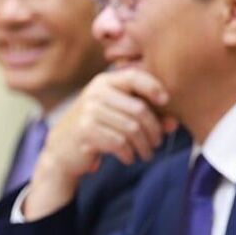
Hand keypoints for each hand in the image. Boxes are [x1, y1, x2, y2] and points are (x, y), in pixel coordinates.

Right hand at [20, 68, 176, 219]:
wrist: (62, 149)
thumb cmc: (98, 129)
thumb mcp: (119, 116)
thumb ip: (146, 115)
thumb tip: (173, 123)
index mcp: (105, 82)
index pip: (134, 77)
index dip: (154, 87)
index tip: (166, 101)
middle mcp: (96, 93)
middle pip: (139, 109)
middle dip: (154, 129)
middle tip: (158, 142)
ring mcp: (88, 111)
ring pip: (131, 128)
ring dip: (144, 145)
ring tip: (147, 153)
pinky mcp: (85, 131)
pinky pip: (119, 142)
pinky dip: (128, 153)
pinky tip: (129, 157)